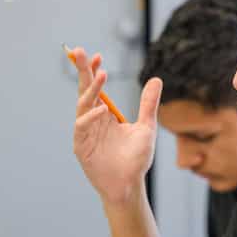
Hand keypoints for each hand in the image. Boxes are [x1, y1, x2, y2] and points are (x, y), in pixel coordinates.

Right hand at [71, 46, 162, 205]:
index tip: (98, 55)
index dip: (94, 71)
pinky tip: (102, 110)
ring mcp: (85, 133)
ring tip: (102, 75)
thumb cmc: (136, 159)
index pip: (96, 88)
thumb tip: (156, 78)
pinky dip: (90, 118)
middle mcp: (92, 120)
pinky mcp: (81, 147)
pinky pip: (82, 128)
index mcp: (104, 114)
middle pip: (84, 90)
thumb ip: (148, 104)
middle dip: (82, 71)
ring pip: (83, 105)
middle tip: (80, 51)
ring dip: (91, 90)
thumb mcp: (146, 127)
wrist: (130, 185)